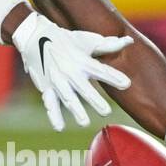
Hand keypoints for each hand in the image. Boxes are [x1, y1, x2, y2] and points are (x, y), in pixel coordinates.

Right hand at [11, 13, 132, 130]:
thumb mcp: (86, 40)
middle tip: (105, 111)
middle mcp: (69, 71)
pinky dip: (53, 115)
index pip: (100, 70)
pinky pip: (50, 103)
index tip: (127, 84)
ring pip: (67, 98)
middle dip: (94, 100)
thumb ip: (108, 45)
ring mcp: (57, 81)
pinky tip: (59, 128)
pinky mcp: (46, 87)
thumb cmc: (67, 40)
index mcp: (82, 60)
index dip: (113, 77)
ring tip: (84, 122)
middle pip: (83, 88)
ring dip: (75, 110)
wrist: (35, 37)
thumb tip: (129, 41)